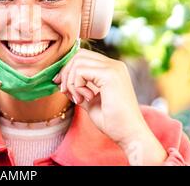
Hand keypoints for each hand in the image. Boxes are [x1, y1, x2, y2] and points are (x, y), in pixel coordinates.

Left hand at [53, 49, 166, 163]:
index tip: (62, 86)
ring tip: (78, 98)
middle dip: (66, 73)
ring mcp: (114, 68)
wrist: (130, 134)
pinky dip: (76, 85)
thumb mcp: (90, 102)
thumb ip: (78, 89)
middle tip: (66, 92)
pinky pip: (80, 71)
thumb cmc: (112, 121)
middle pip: (78, 55)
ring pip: (77, 62)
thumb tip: (60, 81)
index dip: (68, 69)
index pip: (83, 56)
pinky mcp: (110, 75)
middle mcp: (114, 64)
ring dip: (71, 82)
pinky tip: (86, 98)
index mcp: (112, 69)